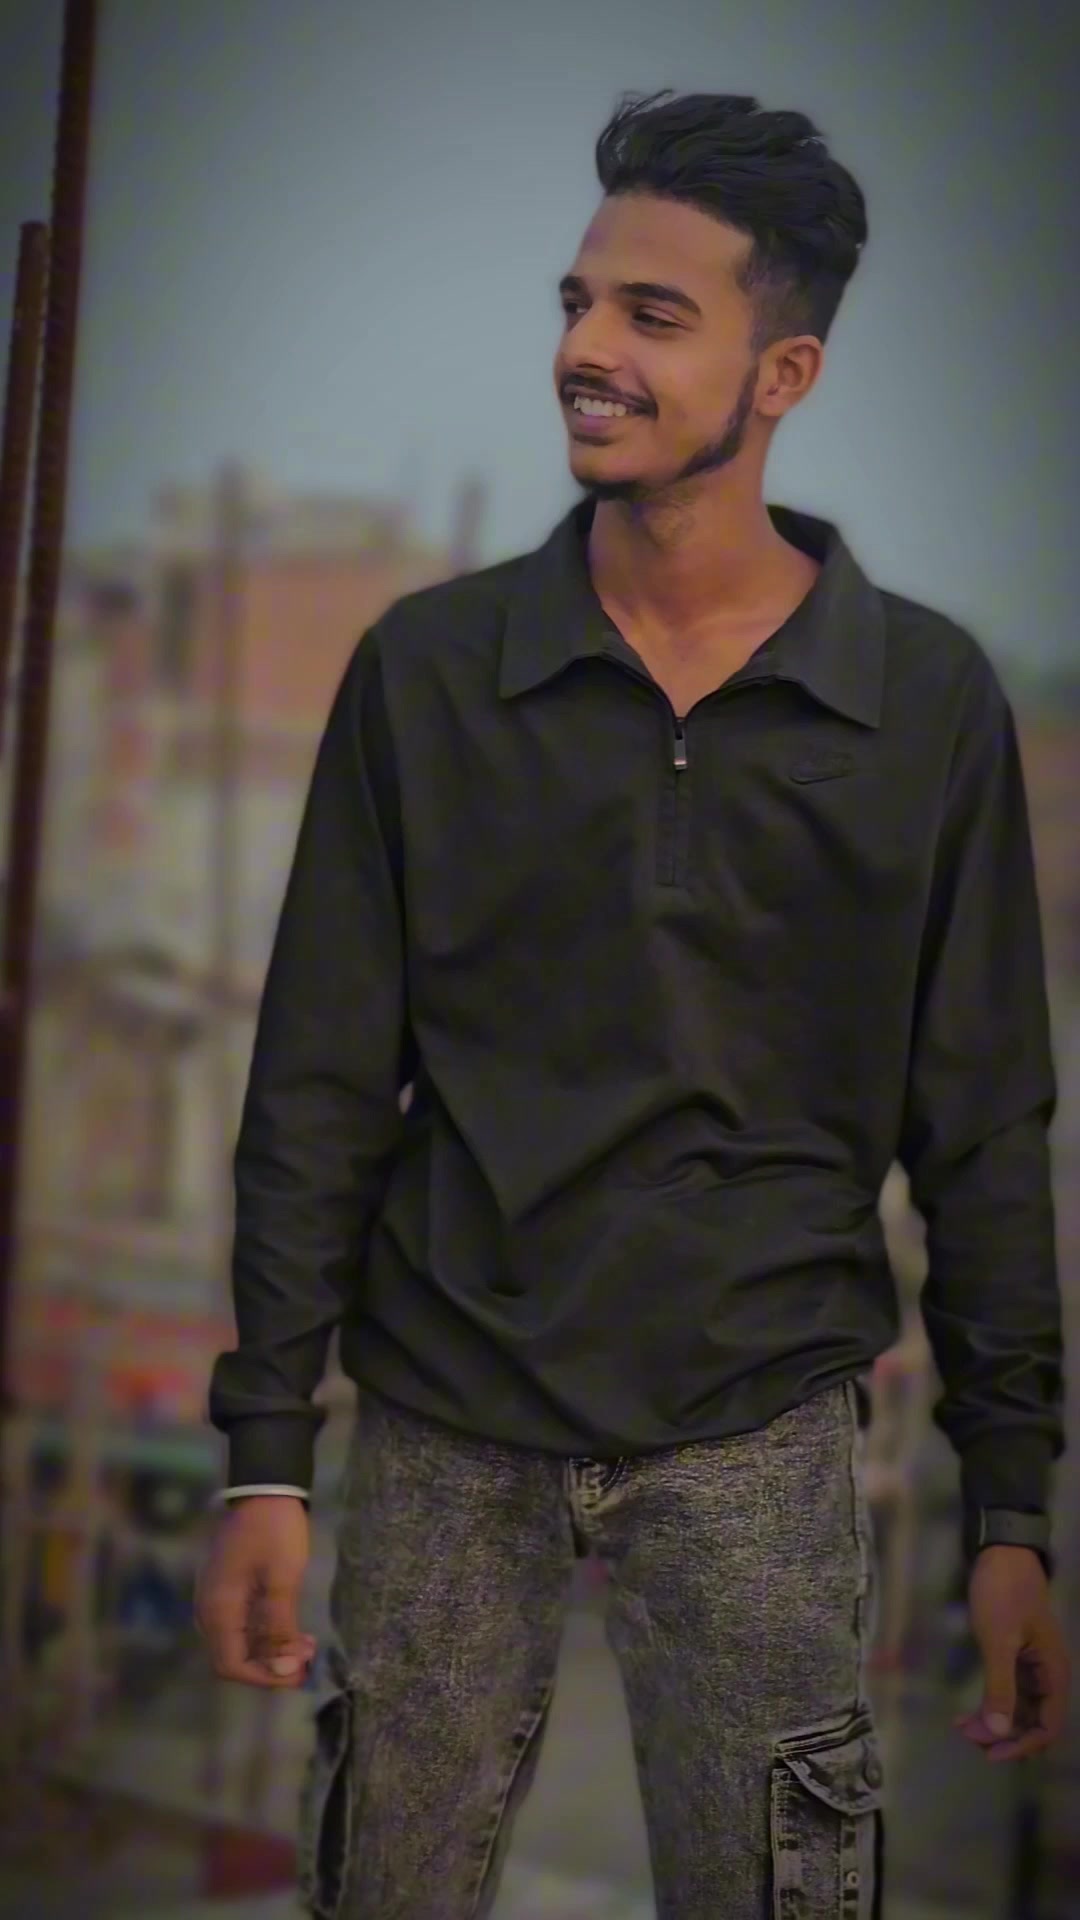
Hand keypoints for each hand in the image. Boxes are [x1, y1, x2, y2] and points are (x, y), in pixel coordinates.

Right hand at [196, 1495, 315, 1687]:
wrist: (265, 1485)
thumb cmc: (274, 1530)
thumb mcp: (283, 1578)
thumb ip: (280, 1628)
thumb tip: (283, 1670)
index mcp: (218, 1609)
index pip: (231, 1665)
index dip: (264, 1677)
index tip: (298, 1674)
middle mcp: (209, 1609)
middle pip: (234, 1657)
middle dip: (271, 1666)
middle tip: (308, 1660)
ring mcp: (217, 1598)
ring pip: (240, 1642)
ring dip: (272, 1650)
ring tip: (308, 1645)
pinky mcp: (228, 1588)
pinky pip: (243, 1624)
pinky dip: (268, 1633)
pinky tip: (295, 1630)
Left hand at [956, 1545, 1070, 1762]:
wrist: (1001, 1552)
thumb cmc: (1003, 1593)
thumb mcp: (999, 1640)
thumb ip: (1000, 1686)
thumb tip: (998, 1732)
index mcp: (1053, 1673)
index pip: (1048, 1727)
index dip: (1022, 1745)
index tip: (991, 1753)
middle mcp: (1047, 1675)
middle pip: (1033, 1722)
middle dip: (1003, 1735)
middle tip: (968, 1737)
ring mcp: (1031, 1667)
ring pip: (1018, 1710)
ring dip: (994, 1723)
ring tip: (962, 1727)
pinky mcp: (1015, 1657)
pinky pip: (1008, 1692)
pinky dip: (990, 1704)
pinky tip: (967, 1712)